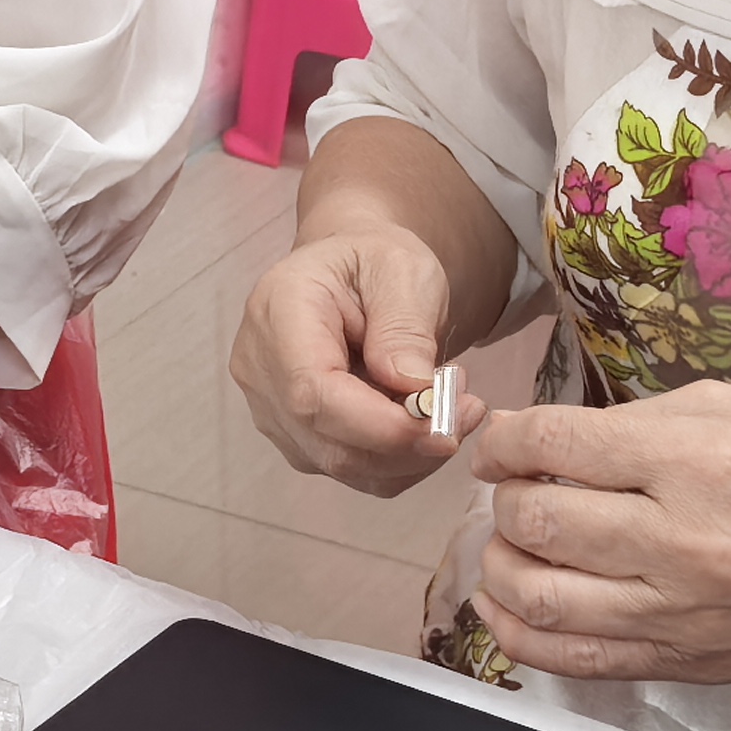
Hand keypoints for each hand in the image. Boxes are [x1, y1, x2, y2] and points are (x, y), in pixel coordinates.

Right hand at [230, 227, 486, 496]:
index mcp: (277, 312)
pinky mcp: (297, 438)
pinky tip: (426, 422)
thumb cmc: (375, 261)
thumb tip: (413, 390)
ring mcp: (272, 411)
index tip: (445, 425)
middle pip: (326, 440)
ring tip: (456, 406)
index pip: (312, 392)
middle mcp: (260, 370)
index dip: (378, 424)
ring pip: (342, 464)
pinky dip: (400, 461)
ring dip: (410, 455)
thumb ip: (405, 327)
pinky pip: (352, 470)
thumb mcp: (404, 270)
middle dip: (407, 443)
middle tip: (470, 411)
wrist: (351, 271)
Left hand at [466, 385, 730, 685]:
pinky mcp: (688, 664)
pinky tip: (507, 607)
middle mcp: (683, 541)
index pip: (555, 445)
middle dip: (504, 499)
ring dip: (500, 565)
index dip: (504, 440)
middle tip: (513, 489)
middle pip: (538, 521)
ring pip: (541, 598)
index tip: (500, 443)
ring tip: (511, 543)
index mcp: (697, 461)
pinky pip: (576, 661)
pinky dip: (520, 634)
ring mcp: (683, 614)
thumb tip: (545, 442)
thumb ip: (635, 423)